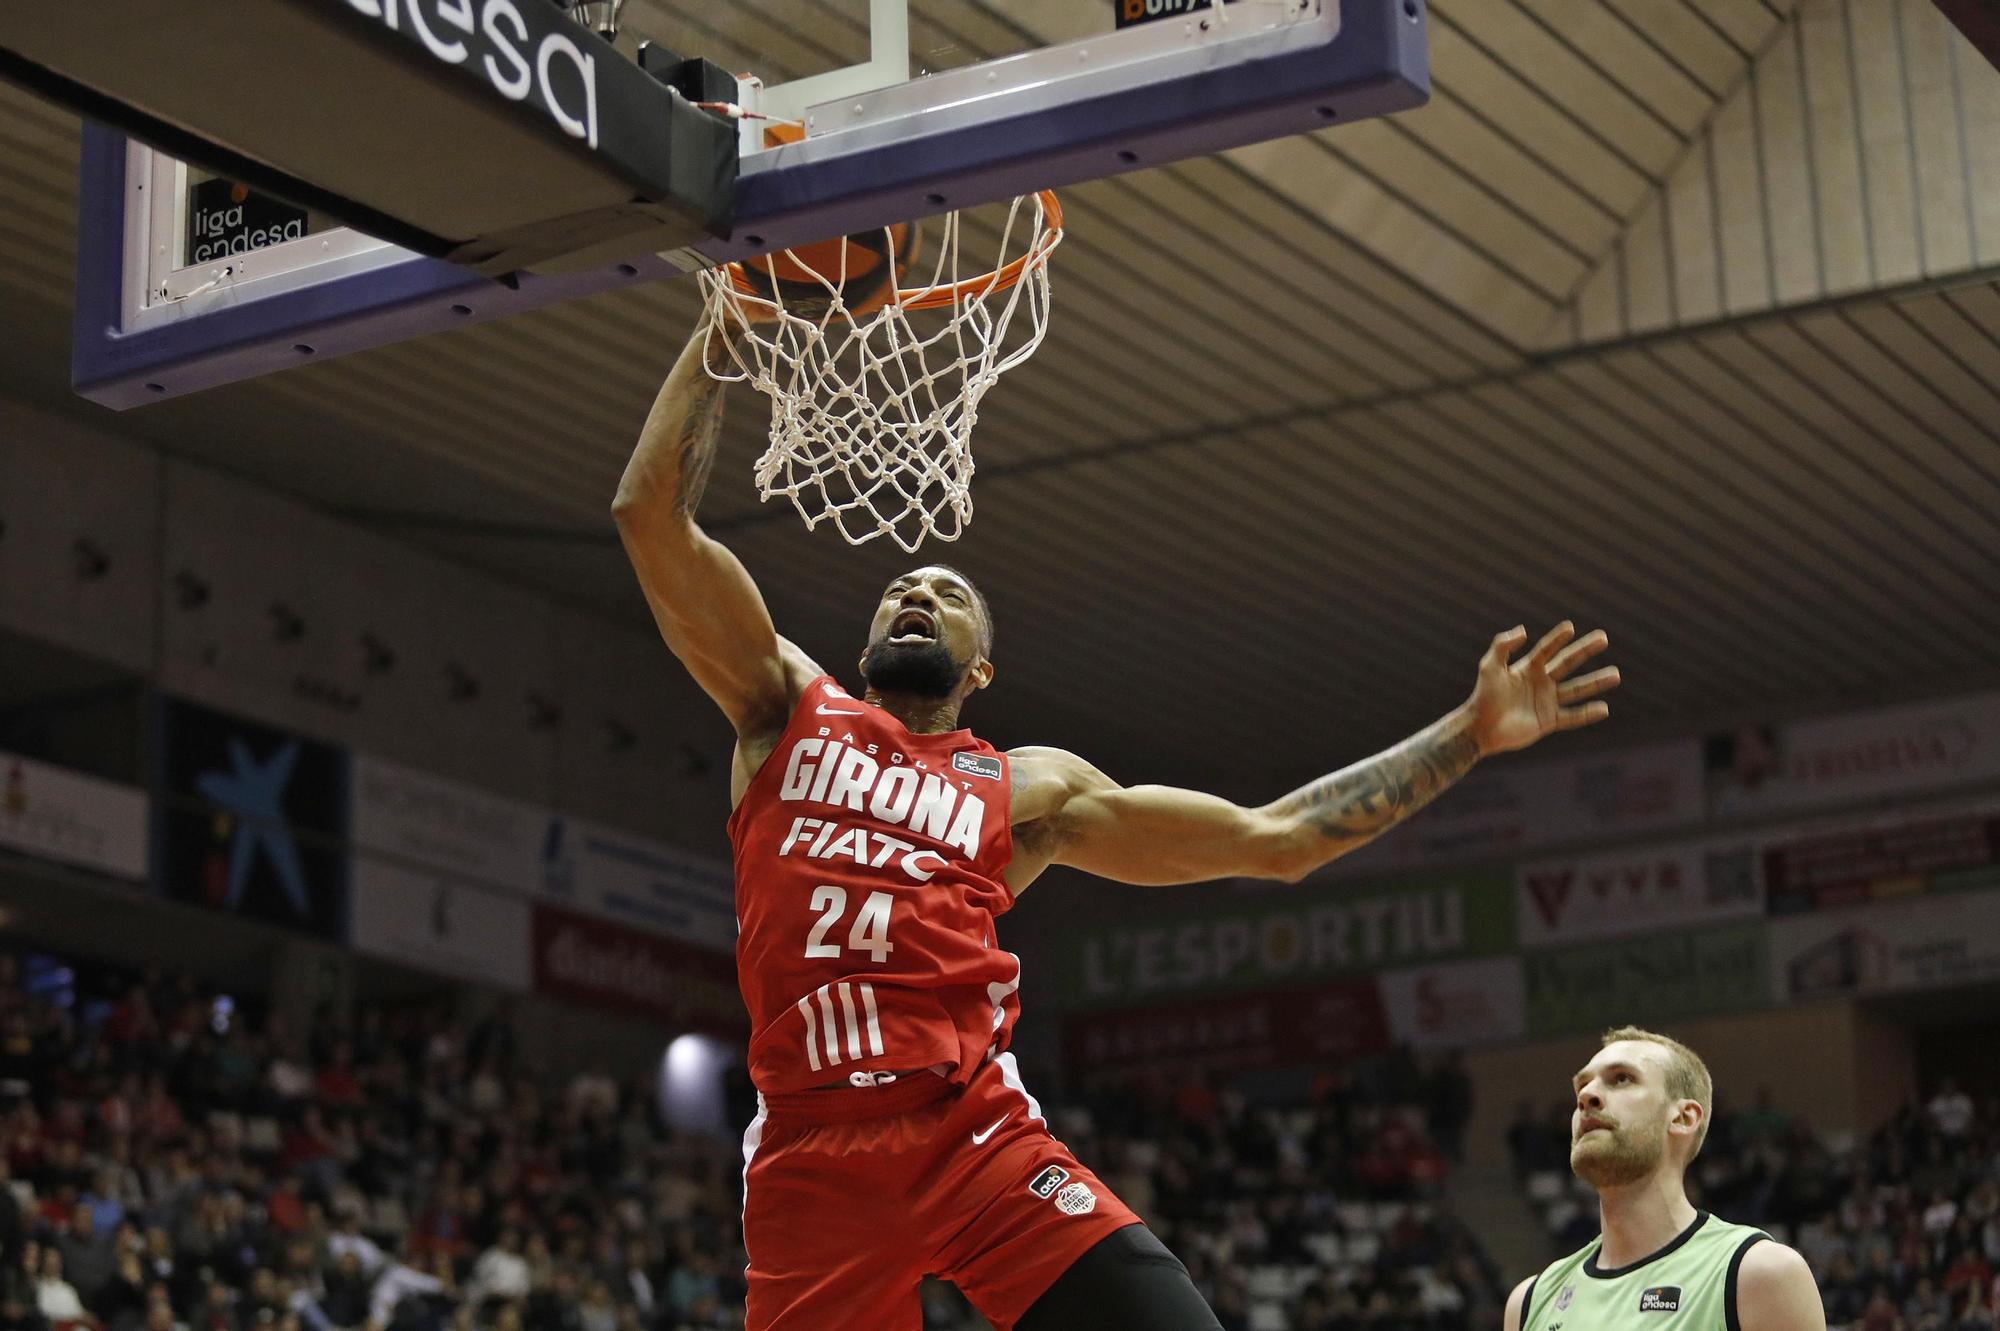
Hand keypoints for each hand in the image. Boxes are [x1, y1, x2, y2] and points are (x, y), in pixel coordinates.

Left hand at [1463, 622, 1618, 755]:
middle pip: (1567, 663)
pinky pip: (1572, 717)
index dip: (1557, 638)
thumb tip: (1524, 631)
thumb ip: (1502, 646)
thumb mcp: (1489, 667)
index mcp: (1527, 668)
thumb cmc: (1483, 696)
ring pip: (1576, 690)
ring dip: (1595, 682)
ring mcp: (1546, 701)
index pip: (1547, 649)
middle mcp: (1540, 682)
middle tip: (1603, 638)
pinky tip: (1604, 708)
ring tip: (1615, 674)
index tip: (1571, 627)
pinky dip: (1587, 714)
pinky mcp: (1548, 721)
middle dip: (1585, 650)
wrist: (1480, 728)